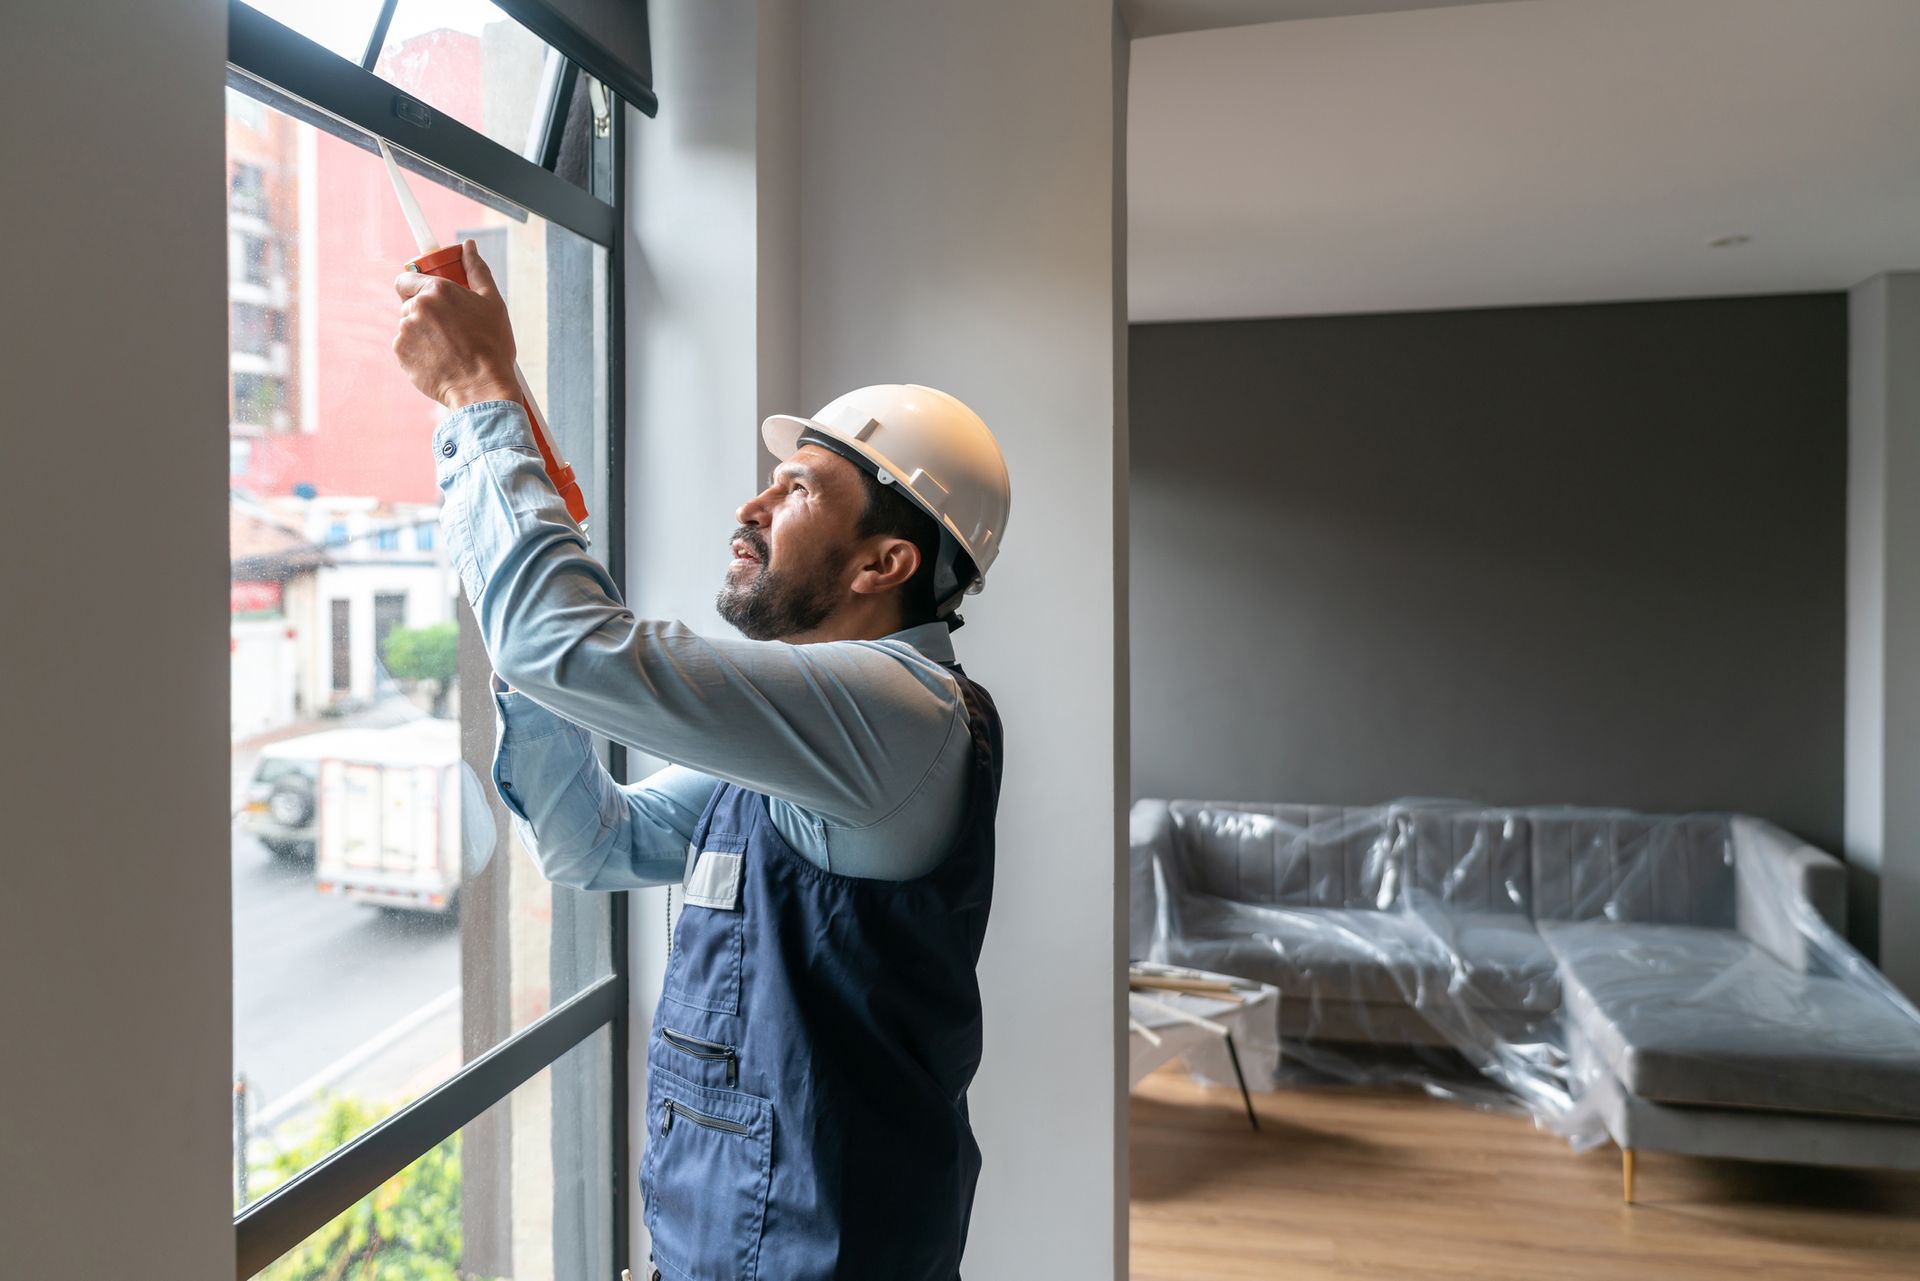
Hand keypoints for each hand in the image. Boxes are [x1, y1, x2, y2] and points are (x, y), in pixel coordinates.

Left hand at [392, 240, 520, 409]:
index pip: (407, 278)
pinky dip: (418, 352)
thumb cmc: (492, 346)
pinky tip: (440, 360)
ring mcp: (405, 331)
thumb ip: (477, 270)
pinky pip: (405, 347)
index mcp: (438, 289)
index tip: (427, 296)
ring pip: (409, 326)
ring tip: (449, 348)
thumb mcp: (492, 303)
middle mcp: (417, 306)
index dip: (416, 286)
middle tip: (450, 329)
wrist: (482, 388)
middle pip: (409, 303)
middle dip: (425, 312)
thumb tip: (469, 246)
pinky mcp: (400, 354)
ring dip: (423, 333)